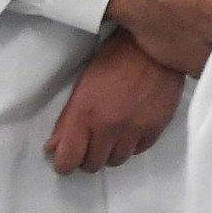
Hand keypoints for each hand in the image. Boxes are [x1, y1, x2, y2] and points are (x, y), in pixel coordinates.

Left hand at [47, 32, 185, 174]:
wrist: (153, 48)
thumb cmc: (114, 59)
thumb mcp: (82, 86)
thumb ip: (67, 120)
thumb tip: (54, 148)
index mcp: (85, 114)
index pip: (69, 159)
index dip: (64, 164)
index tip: (64, 161)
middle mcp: (110, 126)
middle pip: (93, 164)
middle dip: (86, 158)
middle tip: (87, 145)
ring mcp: (136, 128)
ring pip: (117, 160)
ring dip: (110, 152)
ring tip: (110, 136)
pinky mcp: (157, 126)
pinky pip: (139, 150)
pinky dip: (132, 144)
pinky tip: (129, 130)